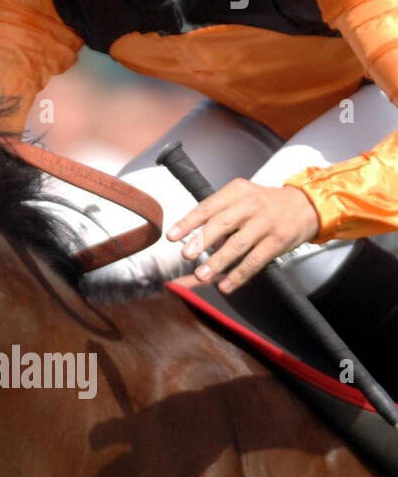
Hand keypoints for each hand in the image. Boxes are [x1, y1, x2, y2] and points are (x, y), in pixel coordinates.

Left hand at [165, 179, 320, 292]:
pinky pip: (255, 261)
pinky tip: (226, 285)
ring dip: (218, 262)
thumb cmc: (264, 203)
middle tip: (186, 254)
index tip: (171, 236)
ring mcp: (266, 224)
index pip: (207, 206)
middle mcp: (251, 205)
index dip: (188, 222)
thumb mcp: (241, 197)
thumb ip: (219, 214)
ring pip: (238, 245)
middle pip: (222, 224)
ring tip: (201, 275)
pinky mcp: (278, 242)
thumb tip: (194, 239)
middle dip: (202, 240)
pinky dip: (239, 275)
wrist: (306, 204)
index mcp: (236, 191)